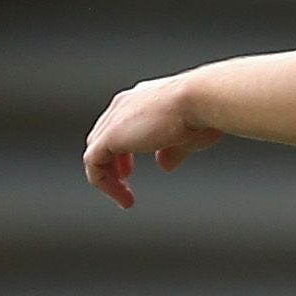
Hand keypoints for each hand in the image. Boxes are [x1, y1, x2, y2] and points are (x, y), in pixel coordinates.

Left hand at [83, 73, 222, 207]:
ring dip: (107, 175)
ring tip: (123, 195)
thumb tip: (165, 166)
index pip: (121, 123)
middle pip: (102, 135)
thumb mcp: (186, 137)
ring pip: (96, 151)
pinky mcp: (108, 136)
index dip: (124, 148)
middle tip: (124, 179)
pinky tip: (124, 197)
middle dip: (111, 160)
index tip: (130, 168)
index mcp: (142, 98)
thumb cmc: (201, 113)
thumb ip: (171, 152)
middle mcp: (124, 104)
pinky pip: (94, 164)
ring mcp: (114, 118)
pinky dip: (104, 182)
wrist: (199, 99)